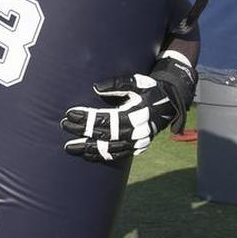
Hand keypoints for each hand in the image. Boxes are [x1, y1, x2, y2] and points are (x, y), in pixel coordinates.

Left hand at [62, 74, 177, 161]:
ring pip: (109, 149)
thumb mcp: (137, 82)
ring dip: (88, 149)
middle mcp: (137, 132)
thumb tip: (95, 88)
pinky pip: (117, 155)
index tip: (70, 113)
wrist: (171, 103)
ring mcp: (138, 142)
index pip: (105, 119)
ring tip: (70, 148)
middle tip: (65, 126)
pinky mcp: (138, 148)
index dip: (87, 118)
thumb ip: (117, 84)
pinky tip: (87, 155)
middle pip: (104, 135)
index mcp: (136, 114)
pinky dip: (101, 156)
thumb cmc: (151, 89)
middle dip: (82, 131)